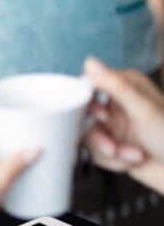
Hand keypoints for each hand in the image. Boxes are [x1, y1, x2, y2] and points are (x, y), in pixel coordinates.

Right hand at [82, 56, 163, 193]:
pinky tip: (132, 160)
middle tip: (112, 145)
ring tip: (132, 154)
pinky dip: (114, 162)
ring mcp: (114, 126)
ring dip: (110, 151)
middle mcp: (118, 104)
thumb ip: (115, 86)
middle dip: (100, 137)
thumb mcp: (143, 110)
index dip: (84, 104)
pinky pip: (96, 154)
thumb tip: (91, 63)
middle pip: (83, 117)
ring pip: (89, 138)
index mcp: (126, 86)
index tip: (90, 118)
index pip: (88, 86)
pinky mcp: (112, 144)